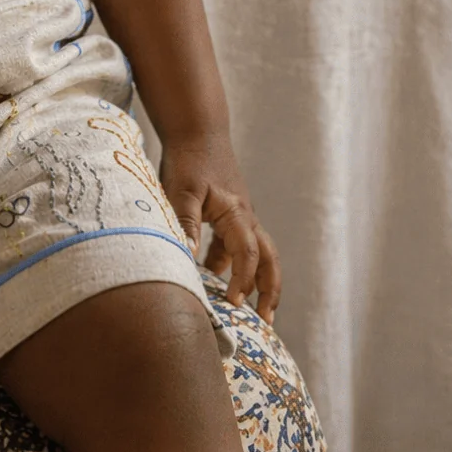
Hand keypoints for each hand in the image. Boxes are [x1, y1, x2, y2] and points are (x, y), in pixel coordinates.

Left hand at [161, 132, 280, 323]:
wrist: (196, 129)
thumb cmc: (188, 159)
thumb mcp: (181, 191)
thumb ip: (184, 223)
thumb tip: (185, 259)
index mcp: (237, 213)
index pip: (247, 254)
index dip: (243, 281)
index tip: (233, 304)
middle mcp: (245, 216)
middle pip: (269, 259)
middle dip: (270, 291)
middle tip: (267, 322)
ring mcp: (240, 214)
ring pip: (258, 252)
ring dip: (256, 279)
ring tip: (245, 308)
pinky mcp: (230, 212)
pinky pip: (238, 243)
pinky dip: (232, 262)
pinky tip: (212, 273)